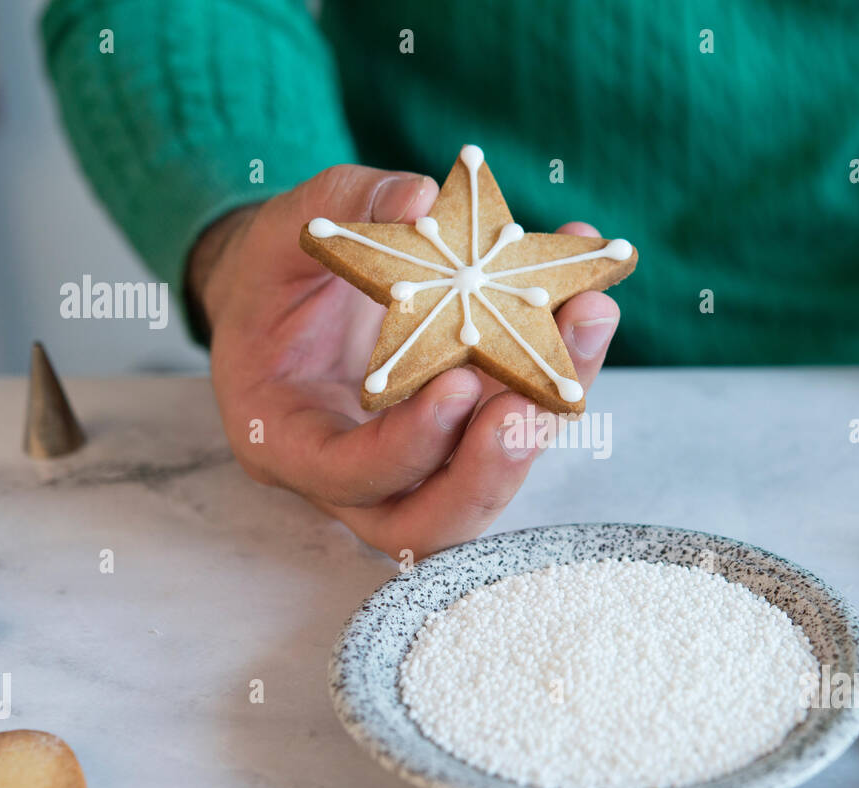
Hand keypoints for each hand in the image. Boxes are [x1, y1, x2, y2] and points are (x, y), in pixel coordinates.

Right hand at [189, 164, 620, 558]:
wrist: (287, 296)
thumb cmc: (271, 275)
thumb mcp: (281, 233)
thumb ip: (342, 210)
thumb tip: (416, 196)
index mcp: (287, 439)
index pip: (349, 475)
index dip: (410, 443)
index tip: (459, 385)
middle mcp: (353, 476)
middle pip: (431, 520)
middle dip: (493, 468)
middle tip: (539, 397)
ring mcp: (417, 467)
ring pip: (488, 481)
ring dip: (545, 413)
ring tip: (587, 320)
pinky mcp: (464, 439)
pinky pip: (513, 427)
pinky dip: (557, 371)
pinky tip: (586, 303)